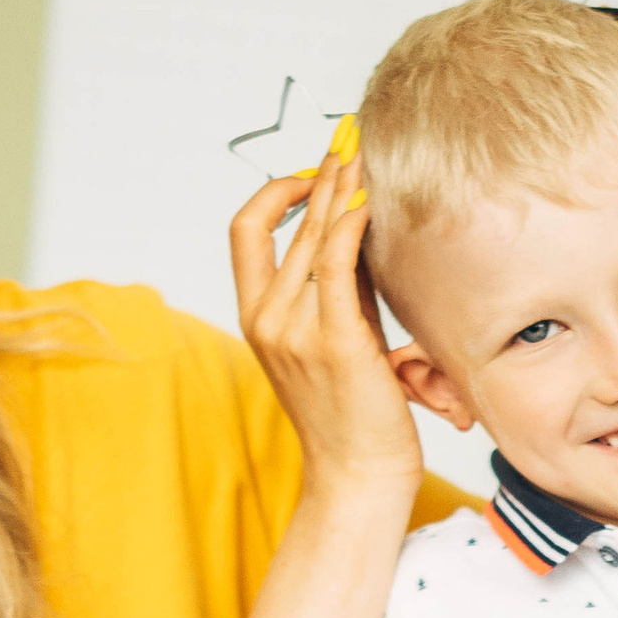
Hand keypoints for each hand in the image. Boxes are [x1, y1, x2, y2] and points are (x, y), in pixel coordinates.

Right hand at [229, 141, 417, 498]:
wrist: (358, 478)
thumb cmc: (357, 416)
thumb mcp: (338, 339)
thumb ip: (340, 290)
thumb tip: (360, 231)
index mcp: (257, 317)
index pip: (247, 231)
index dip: (277, 191)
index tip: (315, 170)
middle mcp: (267, 319)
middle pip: (289, 223)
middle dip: (324, 176)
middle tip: (353, 139)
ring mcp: (295, 330)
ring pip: (313, 236)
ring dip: (342, 188)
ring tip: (367, 156)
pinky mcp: (333, 341)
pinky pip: (336, 261)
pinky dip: (351, 222)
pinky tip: (370, 200)